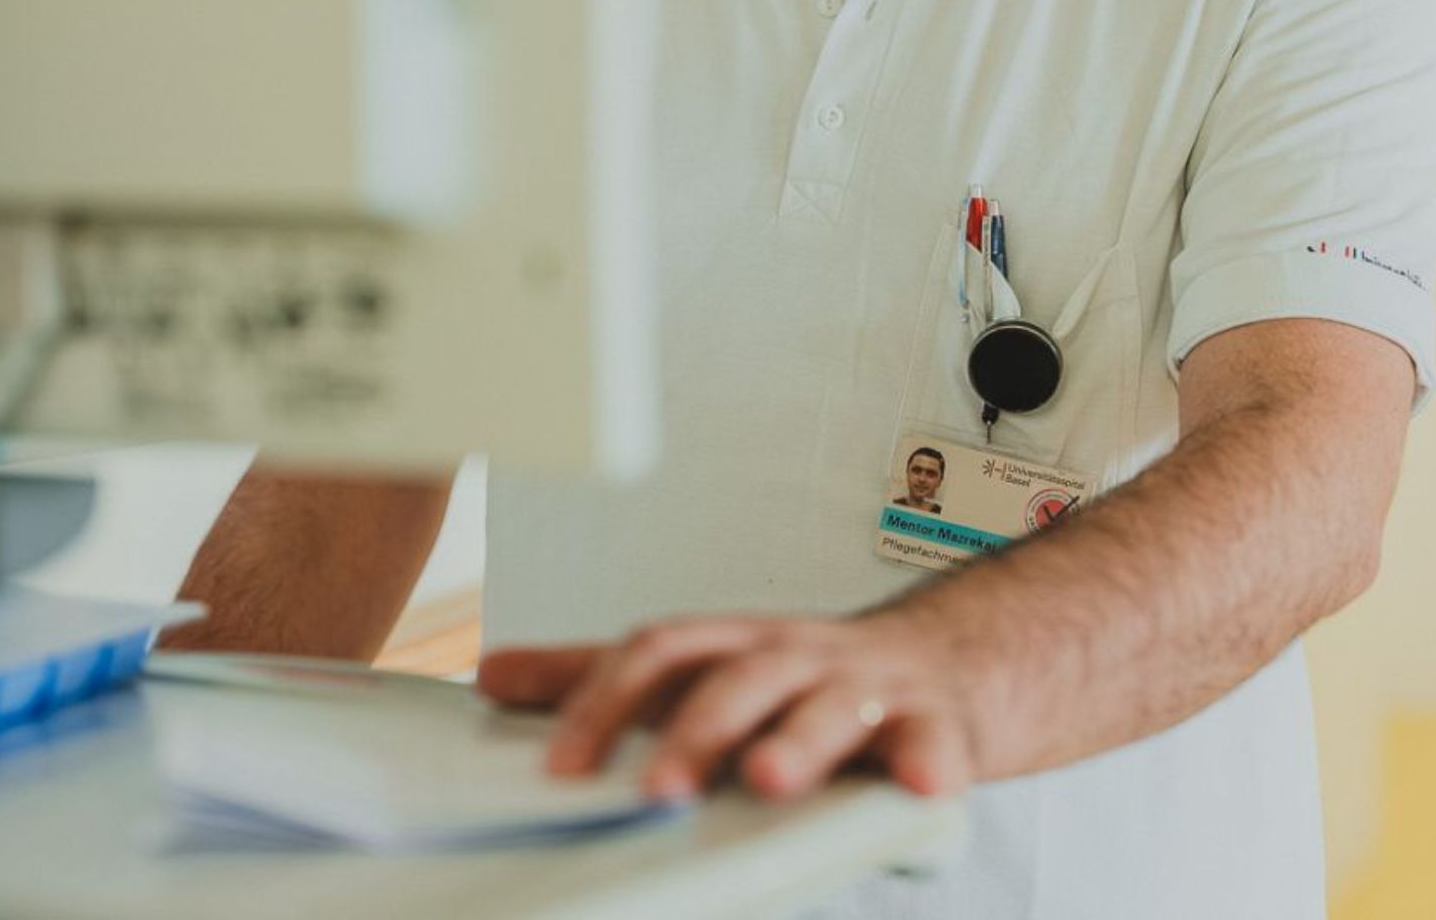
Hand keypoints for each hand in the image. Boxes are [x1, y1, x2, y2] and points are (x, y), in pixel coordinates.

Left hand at [476, 613, 978, 802]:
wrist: (944, 664)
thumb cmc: (806, 676)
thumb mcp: (706, 667)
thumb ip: (604, 677)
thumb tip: (490, 674)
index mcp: (736, 643)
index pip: (664, 652)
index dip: (609, 703)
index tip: (564, 768)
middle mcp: (798, 655)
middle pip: (742, 677)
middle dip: (698, 731)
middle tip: (659, 792)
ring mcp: (867, 687)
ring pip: (831, 706)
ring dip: (799, 741)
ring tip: (768, 779)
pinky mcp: (931, 724)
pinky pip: (932, 740)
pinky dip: (927, 759)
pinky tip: (922, 782)